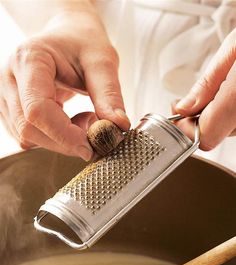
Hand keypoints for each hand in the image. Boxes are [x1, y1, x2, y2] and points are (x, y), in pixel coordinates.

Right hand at [0, 3, 129, 159]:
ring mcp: (5, 95)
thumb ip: (109, 95)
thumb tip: (118, 126)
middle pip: (29, 129)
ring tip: (84, 118)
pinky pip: (29, 138)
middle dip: (66, 141)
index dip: (64, 134)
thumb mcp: (102, 62)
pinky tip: (69, 121)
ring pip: (27, 138)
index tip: (92, 145)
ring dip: (61, 140)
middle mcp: (9, 78)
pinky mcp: (11, 109)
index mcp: (29, 60)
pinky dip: (54, 139)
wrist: (67, 36)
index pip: (38, 110)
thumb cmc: (83, 43)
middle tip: (95, 132)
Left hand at [173, 28, 235, 150]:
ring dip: (219, 114)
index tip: (180, 116)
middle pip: (217, 134)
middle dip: (202, 117)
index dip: (188, 129)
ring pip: (230, 130)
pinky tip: (235, 93)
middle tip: (201, 96)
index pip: (205, 137)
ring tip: (226, 87)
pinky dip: (232, 112)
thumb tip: (184, 108)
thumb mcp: (234, 48)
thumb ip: (207, 84)